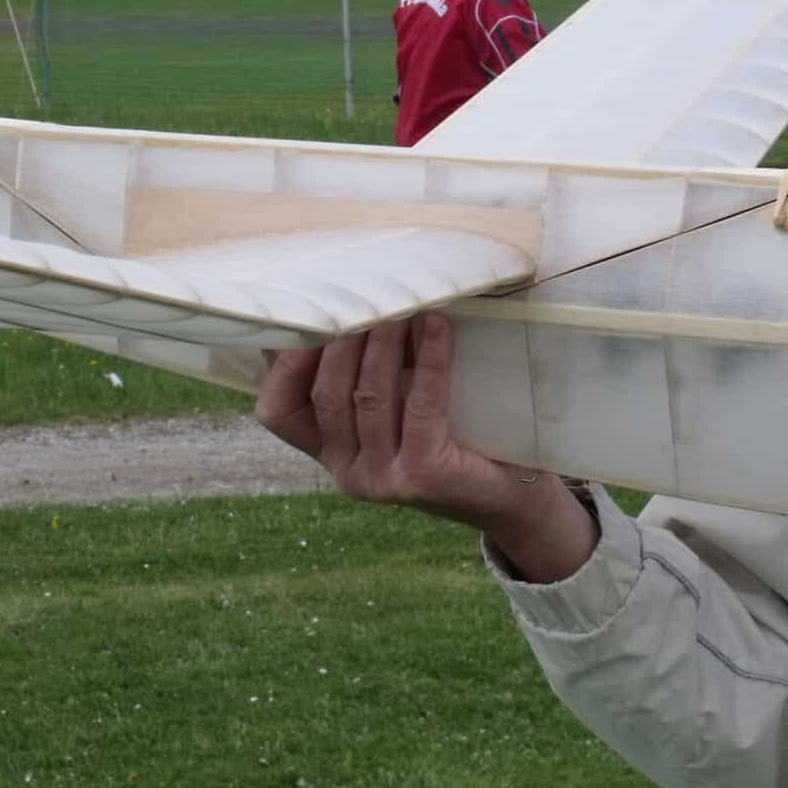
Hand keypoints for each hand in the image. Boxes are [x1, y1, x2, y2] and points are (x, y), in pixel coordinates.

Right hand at [255, 312, 597, 580]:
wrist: (508, 493)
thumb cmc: (450, 435)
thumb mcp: (397, 405)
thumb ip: (364, 370)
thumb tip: (337, 300)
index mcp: (330, 453)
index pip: (279, 411)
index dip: (285, 363)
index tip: (310, 313)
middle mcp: (347, 472)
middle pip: (326, 395)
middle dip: (343, 339)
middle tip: (367, 294)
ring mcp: (381, 480)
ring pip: (368, 398)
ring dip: (383, 343)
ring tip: (403, 303)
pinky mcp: (422, 477)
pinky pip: (420, 406)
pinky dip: (429, 360)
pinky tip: (438, 325)